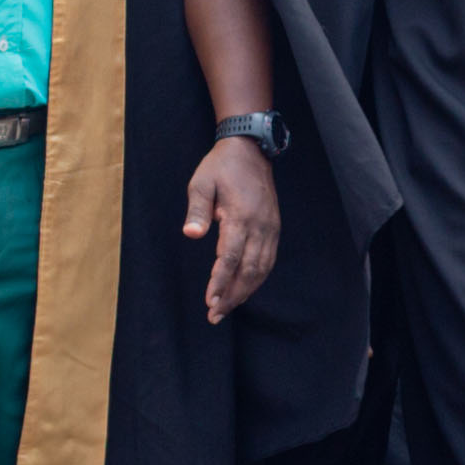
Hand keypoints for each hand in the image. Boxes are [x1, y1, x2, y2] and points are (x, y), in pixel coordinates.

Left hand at [185, 136, 279, 324]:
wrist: (251, 149)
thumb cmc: (221, 167)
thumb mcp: (202, 182)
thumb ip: (197, 210)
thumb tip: (191, 235)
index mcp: (240, 216)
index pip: (230, 257)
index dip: (220, 281)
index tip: (210, 301)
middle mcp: (260, 226)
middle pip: (248, 270)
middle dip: (231, 295)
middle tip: (214, 315)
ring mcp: (270, 228)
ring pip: (261, 269)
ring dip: (244, 292)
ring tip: (226, 309)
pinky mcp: (273, 228)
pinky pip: (268, 261)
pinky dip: (256, 279)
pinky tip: (244, 290)